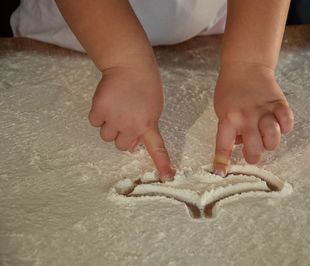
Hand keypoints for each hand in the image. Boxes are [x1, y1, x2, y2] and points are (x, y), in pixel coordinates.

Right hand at [88, 60, 174, 180]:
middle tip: (125, 117)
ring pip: (106, 136)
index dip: (161, 163)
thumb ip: (145, 128)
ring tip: (116, 107)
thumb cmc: (145, 86)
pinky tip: (107, 102)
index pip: (156, 147)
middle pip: (121, 146)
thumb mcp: (153, 108)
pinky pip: (94, 122)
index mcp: (148, 124)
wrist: (129, 66)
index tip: (166, 176)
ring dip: (109, 126)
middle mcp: (131, 125)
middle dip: (121, 135)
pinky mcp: (99, 109)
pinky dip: (98, 115)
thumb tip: (130, 147)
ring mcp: (114, 118)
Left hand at [213, 62, 293, 175]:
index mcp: (228, 118)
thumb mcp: (222, 109)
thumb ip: (230, 128)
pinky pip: (287, 122)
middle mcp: (246, 117)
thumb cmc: (230, 90)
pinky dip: (286, 127)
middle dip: (254, 156)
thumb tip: (241, 146)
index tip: (221, 173)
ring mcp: (264, 111)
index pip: (223, 145)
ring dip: (270, 144)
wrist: (245, 65)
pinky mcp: (279, 104)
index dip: (222, 162)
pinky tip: (280, 125)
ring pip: (272, 139)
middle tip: (253, 152)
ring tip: (266, 139)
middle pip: (254, 148)